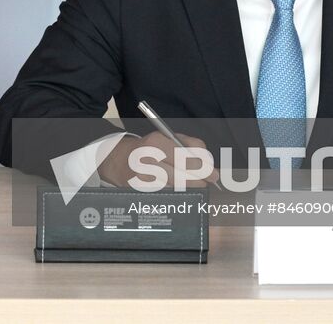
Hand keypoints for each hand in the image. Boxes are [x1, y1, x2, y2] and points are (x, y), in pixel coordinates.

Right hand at [97, 131, 219, 188]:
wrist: (119, 160)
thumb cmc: (149, 148)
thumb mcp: (168, 137)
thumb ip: (192, 144)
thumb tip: (209, 162)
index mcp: (156, 142)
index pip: (186, 158)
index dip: (203, 169)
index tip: (213, 174)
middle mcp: (148, 161)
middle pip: (183, 177)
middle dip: (200, 181)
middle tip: (208, 182)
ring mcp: (143, 178)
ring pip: (177, 189)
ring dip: (190, 188)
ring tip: (194, 183)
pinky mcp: (142, 192)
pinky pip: (169, 195)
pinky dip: (178, 193)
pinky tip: (179, 189)